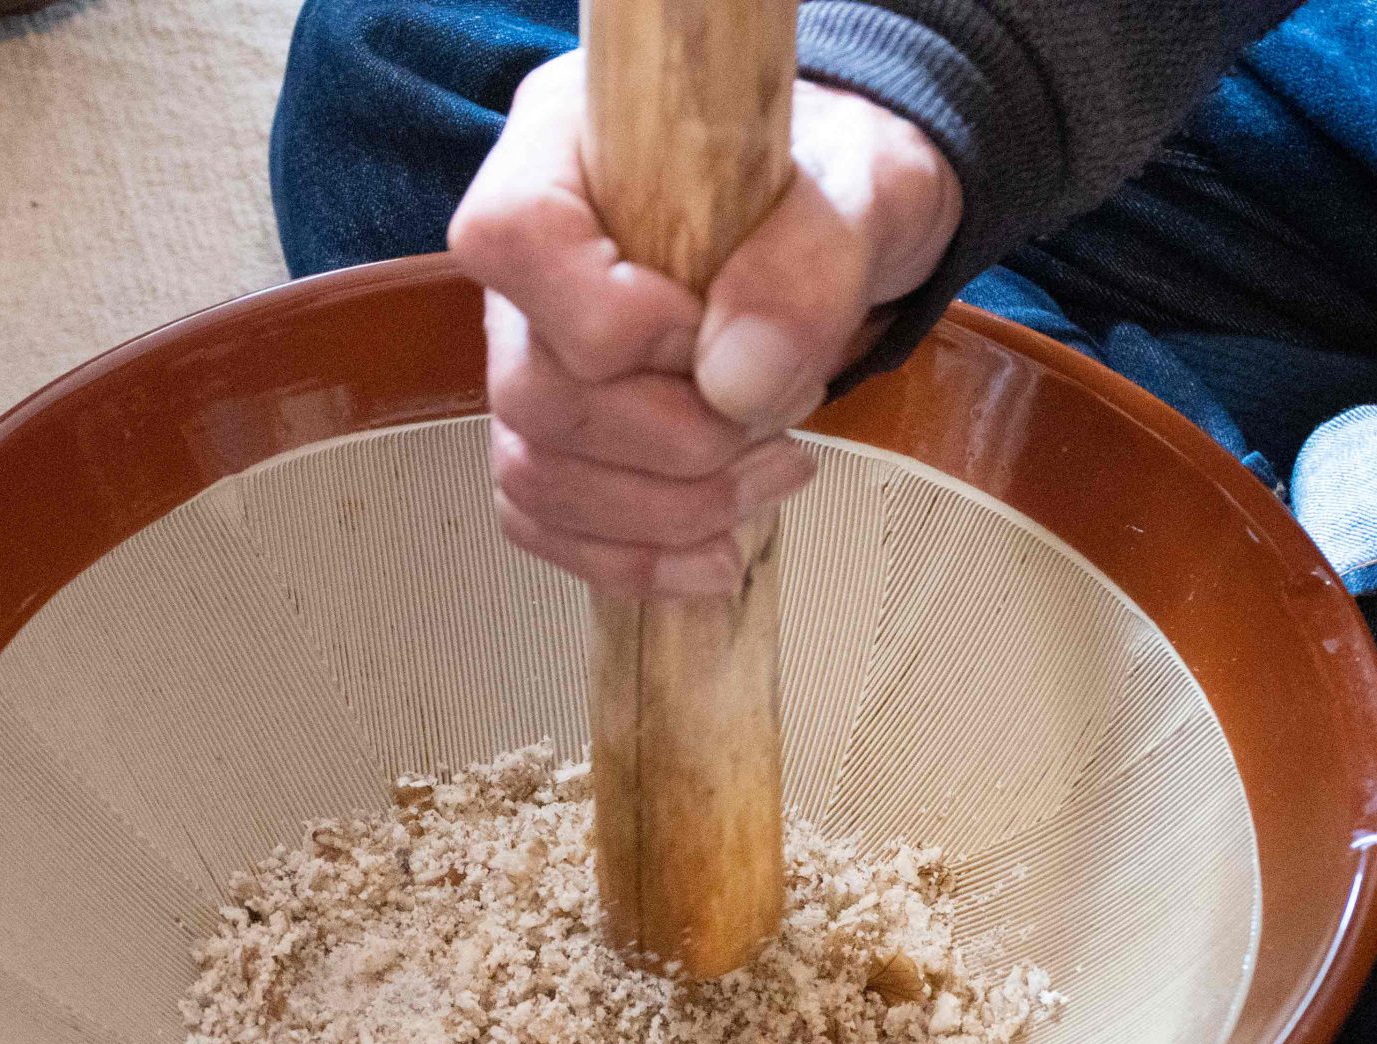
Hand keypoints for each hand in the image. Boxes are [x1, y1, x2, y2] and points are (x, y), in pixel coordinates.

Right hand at [448, 53, 960, 596]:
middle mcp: (525, 262)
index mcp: (565, 150)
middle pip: (533, 391)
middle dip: (675, 441)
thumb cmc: (844, 181)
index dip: (611, 321)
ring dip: (668, 510)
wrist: (851, 228)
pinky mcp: (556, 434)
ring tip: (777, 471)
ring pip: (537, 473)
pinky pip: (543, 522)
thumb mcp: (866, 188)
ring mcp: (527, 353)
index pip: (511, 242)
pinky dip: (631, 559)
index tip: (712, 331)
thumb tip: (734, 386)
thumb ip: (807, 265)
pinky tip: (718, 553)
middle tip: (785, 417)